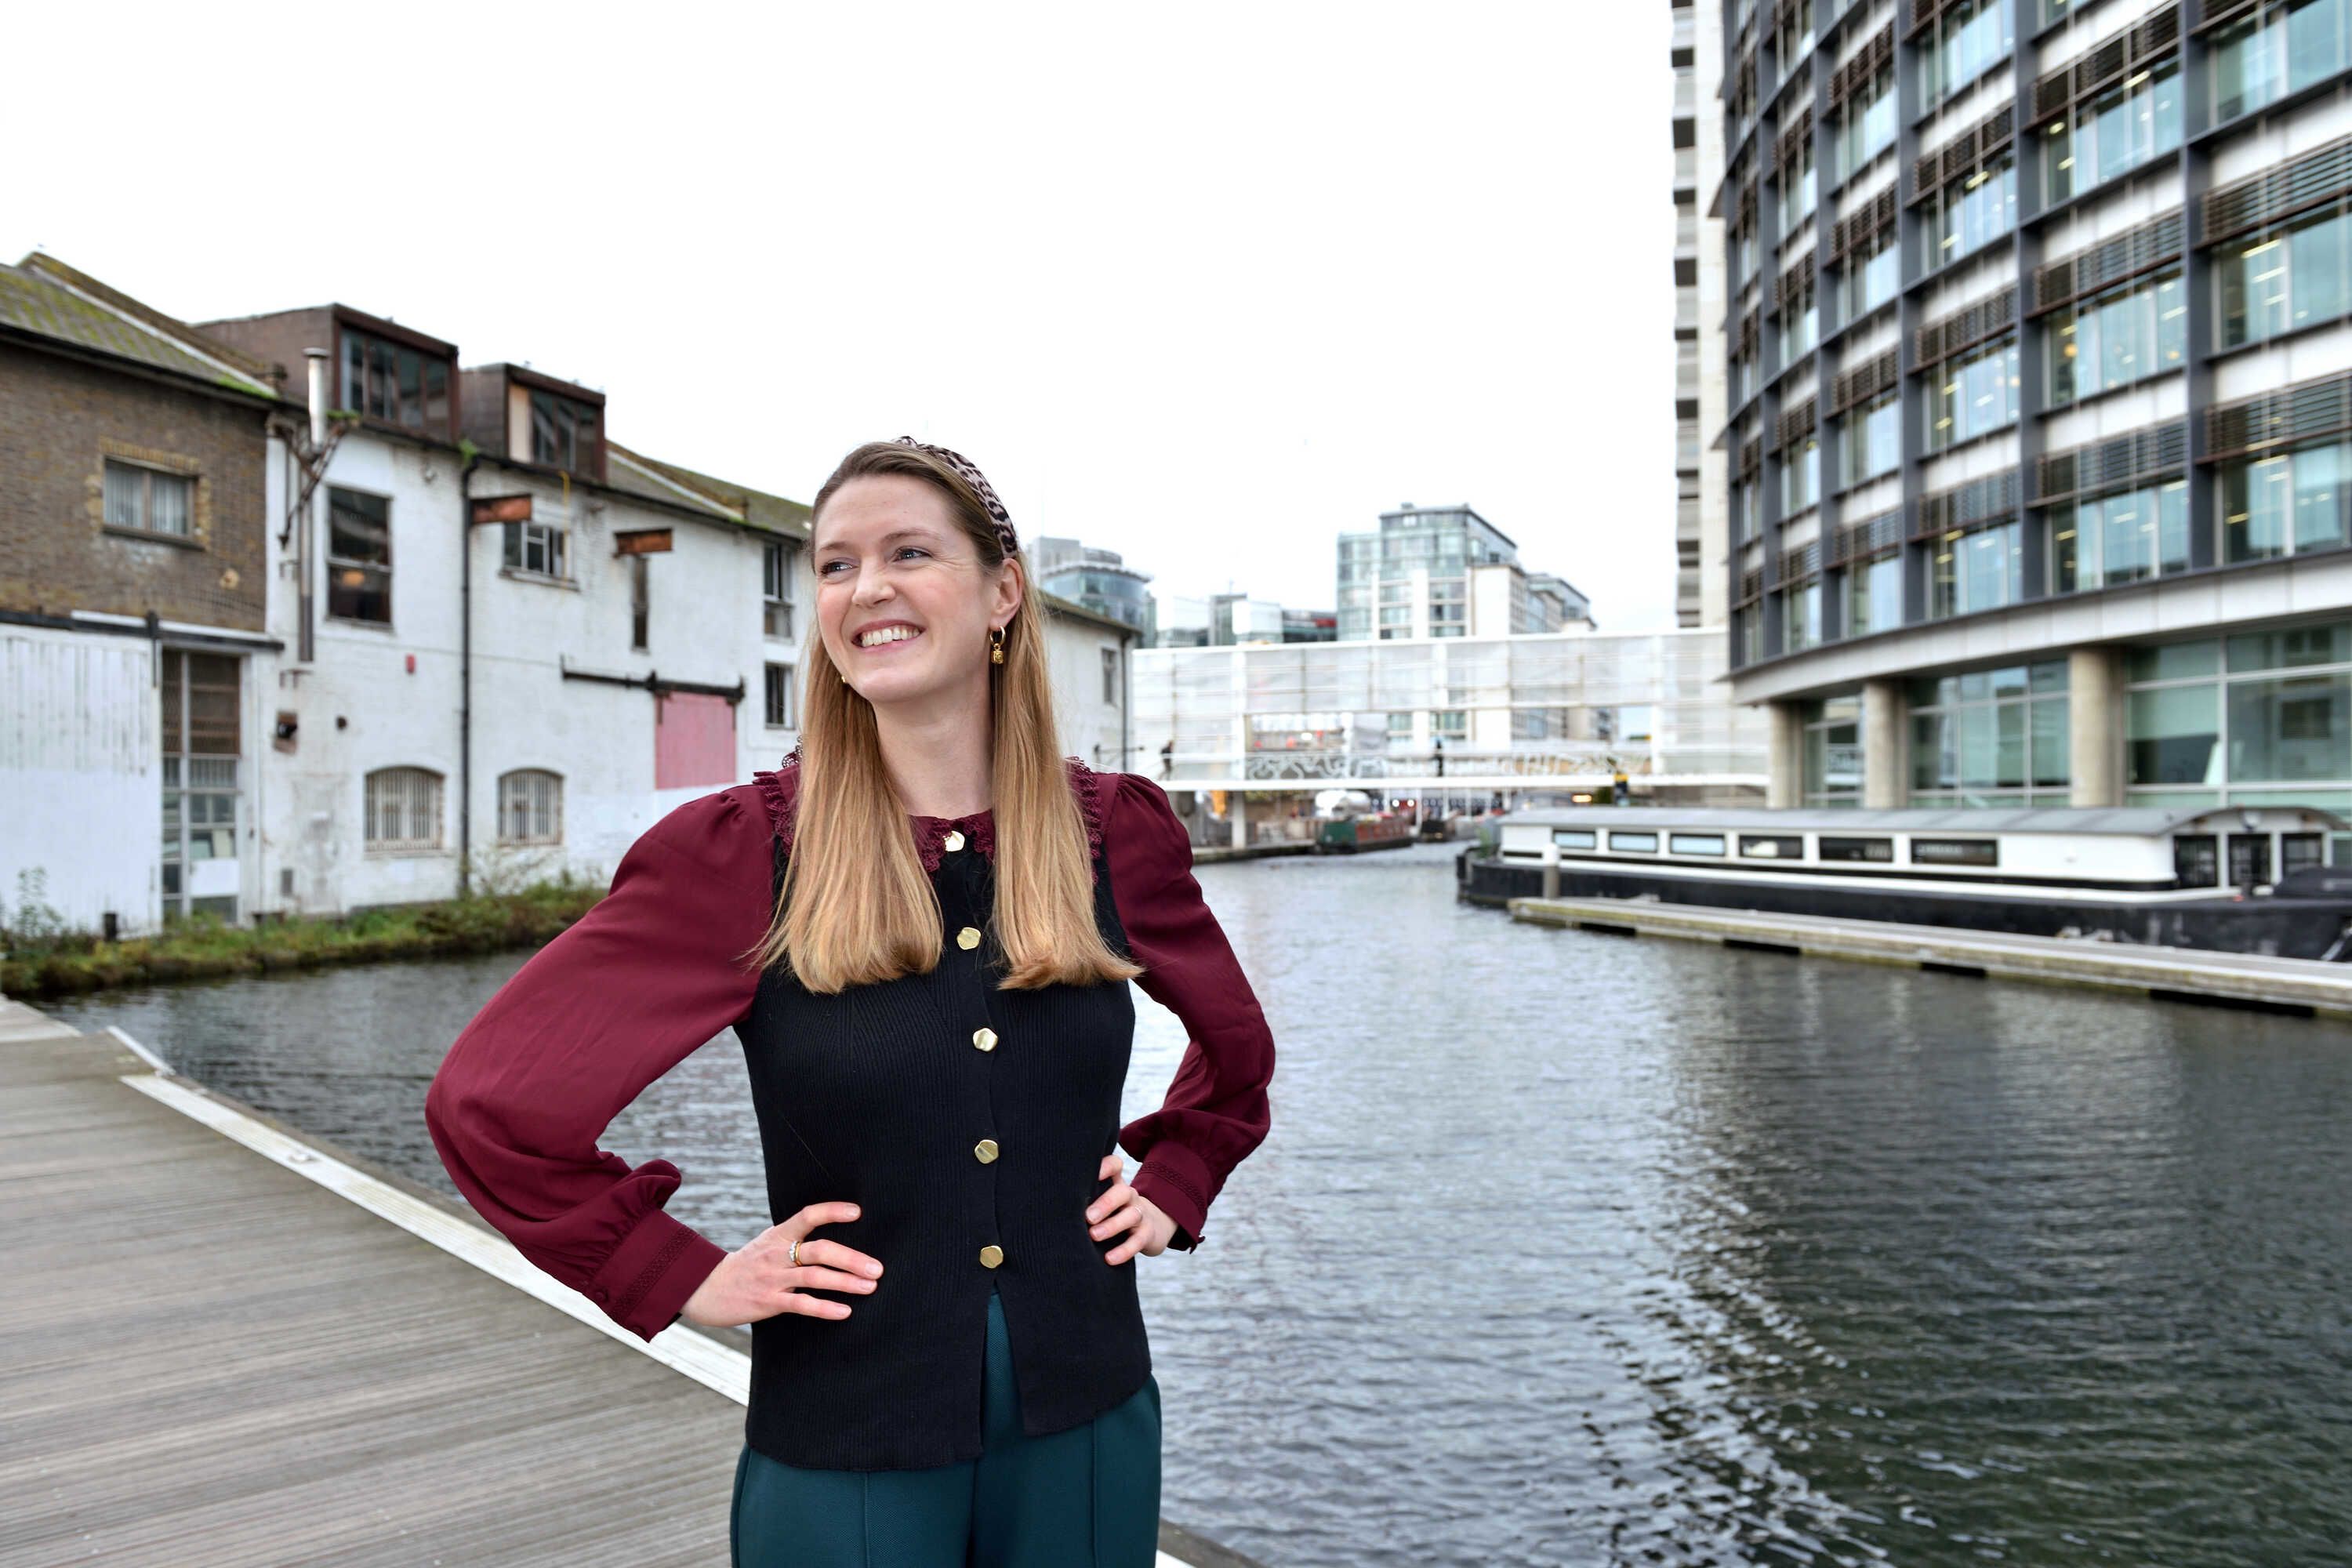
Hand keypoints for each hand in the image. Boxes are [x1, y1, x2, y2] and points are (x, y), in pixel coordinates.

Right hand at [680, 1201, 883, 1327]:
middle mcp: (777, 1253)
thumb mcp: (768, 1245)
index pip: (807, 1216)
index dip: (832, 1211)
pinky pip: (801, 1305)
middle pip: (819, 1250)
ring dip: (846, 1282)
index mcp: (778, 1235)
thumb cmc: (746, 1266)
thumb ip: (796, 1240)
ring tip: (870, 1286)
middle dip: (851, 1258)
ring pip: (815, 1277)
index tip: (858, 1212)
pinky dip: (825, 1308)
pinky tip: (844, 1311)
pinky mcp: (768, 1302)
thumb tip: (835, 1241)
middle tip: (877, 1267)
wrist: (705, 1289)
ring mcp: (772, 1278)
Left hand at [1084, 1153, 1176, 1265]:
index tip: (1090, 1174)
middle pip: (1122, 1192)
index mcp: (1115, 1185)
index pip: (1114, 1166)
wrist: (1151, 1228)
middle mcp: (1129, 1196)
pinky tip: (1109, 1258)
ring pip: (1131, 1215)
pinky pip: (1138, 1240)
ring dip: (1112, 1226)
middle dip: (1105, 1204)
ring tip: (1094, 1235)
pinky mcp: (1147, 1234)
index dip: (1105, 1166)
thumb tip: (1043, 1204)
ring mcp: (1140, 1214)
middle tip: (1088, 1217)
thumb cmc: (1113, 1214)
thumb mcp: (1102, 1202)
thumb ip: (1081, 1199)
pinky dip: (1124, 1250)